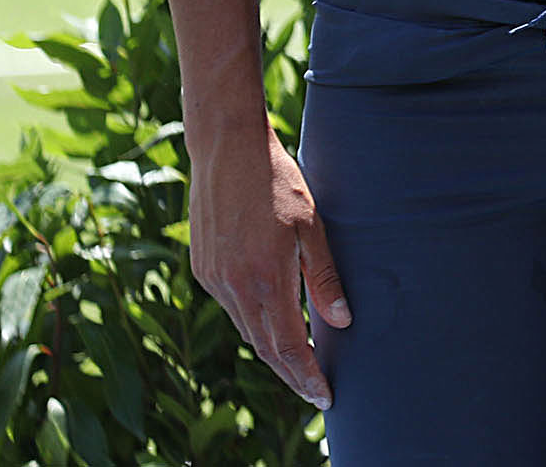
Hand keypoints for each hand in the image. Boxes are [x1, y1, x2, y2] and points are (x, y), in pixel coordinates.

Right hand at [188, 120, 349, 407]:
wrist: (225, 149)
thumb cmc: (277, 180)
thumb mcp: (311, 224)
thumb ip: (325, 276)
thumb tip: (342, 322)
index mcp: (264, 279)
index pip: (289, 346)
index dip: (307, 376)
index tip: (325, 397)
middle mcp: (233, 287)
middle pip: (265, 347)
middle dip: (292, 374)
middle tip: (316, 393)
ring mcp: (213, 279)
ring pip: (247, 330)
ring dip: (272, 351)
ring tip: (301, 365)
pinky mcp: (203, 268)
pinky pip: (232, 308)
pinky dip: (254, 323)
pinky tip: (272, 322)